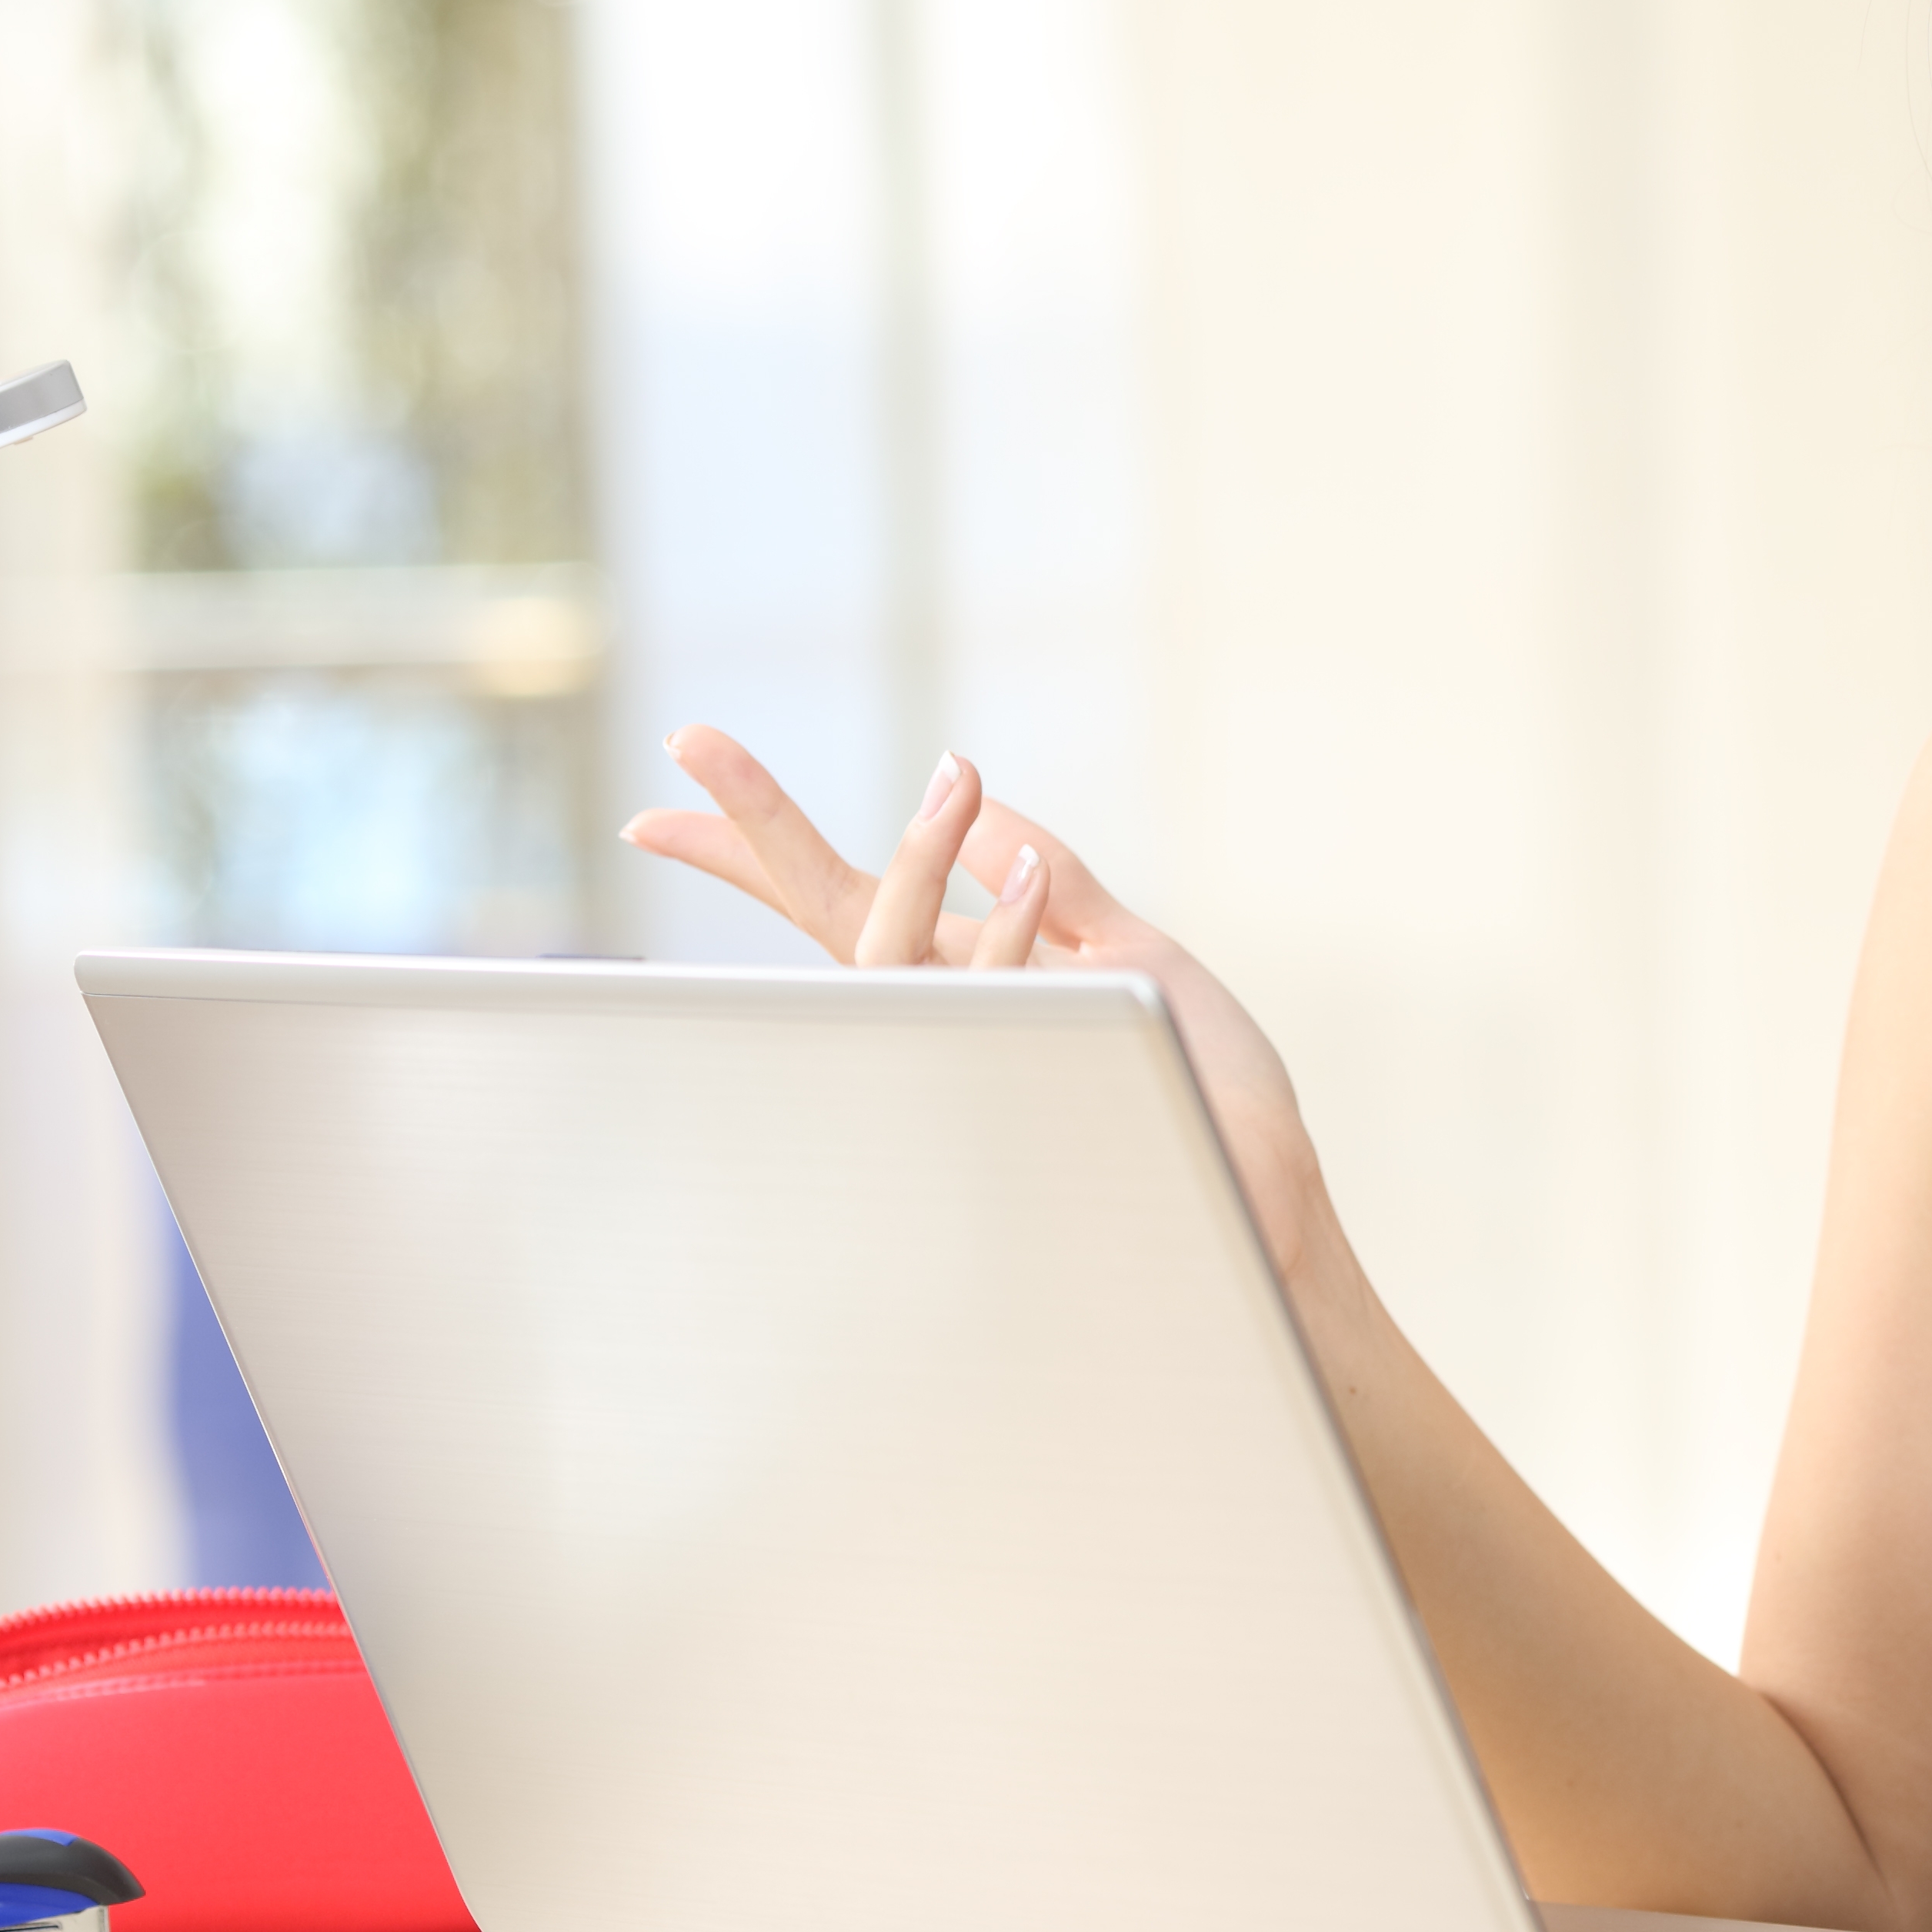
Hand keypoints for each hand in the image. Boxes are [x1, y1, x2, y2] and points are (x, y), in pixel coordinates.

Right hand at [622, 728, 1331, 1276]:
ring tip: (959, 775)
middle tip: (691, 737)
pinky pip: (972, 994)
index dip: (758, 847)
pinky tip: (1035, 863)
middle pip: (827, 912)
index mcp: (975, 977)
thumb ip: (1060, 888)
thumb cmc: (1209, 1091)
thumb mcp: (1135, 953)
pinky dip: (1003, 923)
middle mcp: (951, 1014)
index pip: (847, 897)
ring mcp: (971, 1051)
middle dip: (756, 828)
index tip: (665, 791)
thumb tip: (982, 808)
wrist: (1266, 1194)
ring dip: (921, 859)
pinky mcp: (1014, 1078)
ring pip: (887, 950)